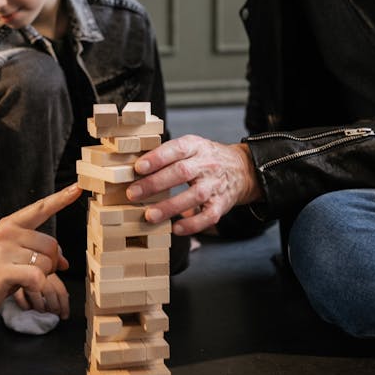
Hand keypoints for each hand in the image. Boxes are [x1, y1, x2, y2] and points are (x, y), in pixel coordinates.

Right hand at [0, 183, 80, 343]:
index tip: (78, 187)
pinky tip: (22, 287)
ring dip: (40, 278)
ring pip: (46, 264)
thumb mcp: (18, 258)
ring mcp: (3, 250)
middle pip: (51, 245)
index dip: (61, 198)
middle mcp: (7, 232)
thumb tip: (64, 262)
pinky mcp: (1, 270)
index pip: (40, 208)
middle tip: (31, 274)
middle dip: (49, 265)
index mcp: (11, 224)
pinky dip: (36, 287)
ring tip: (21, 281)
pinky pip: (37, 277)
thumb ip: (40, 253)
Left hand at [125, 135, 259, 234]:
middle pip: (181, 172)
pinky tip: (176, 229)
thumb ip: (168, 154)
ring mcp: (215, 185)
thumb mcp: (191, 146)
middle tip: (132, 194)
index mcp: (196, 146)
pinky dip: (192, 224)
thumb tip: (136, 168)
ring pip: (194, 196)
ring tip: (149, 215)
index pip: (176, 149)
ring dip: (170, 207)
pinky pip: (208, 216)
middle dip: (155, 184)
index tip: (138, 168)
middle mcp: (207, 164)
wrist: (241, 169)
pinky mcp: (221, 204)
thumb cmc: (206, 158)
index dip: (157, 158)